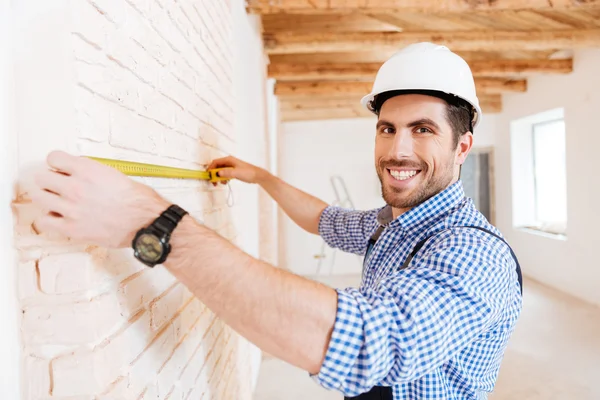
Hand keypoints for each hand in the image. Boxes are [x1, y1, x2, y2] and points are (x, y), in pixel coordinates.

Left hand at [29, 151, 168, 247]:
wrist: (146, 222)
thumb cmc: (137, 200)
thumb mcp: (114, 174)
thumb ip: (91, 173)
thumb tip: (78, 174)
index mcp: (86, 170)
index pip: (53, 158)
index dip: (57, 163)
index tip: (60, 169)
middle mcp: (75, 187)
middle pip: (41, 178)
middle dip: (49, 180)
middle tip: (56, 185)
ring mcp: (71, 208)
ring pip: (39, 197)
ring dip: (46, 197)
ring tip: (56, 200)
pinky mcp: (72, 228)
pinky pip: (44, 220)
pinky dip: (49, 218)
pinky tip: (60, 217)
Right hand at [207, 156, 266, 185]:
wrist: (257, 176)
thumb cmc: (249, 172)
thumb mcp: (236, 173)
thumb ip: (226, 173)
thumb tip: (217, 173)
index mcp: (229, 160)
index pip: (215, 162)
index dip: (210, 168)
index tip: (208, 176)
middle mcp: (229, 162)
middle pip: (217, 167)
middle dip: (214, 174)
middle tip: (214, 182)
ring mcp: (231, 167)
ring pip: (220, 171)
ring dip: (219, 177)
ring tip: (221, 183)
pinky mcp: (233, 171)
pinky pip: (225, 174)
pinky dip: (223, 178)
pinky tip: (226, 182)